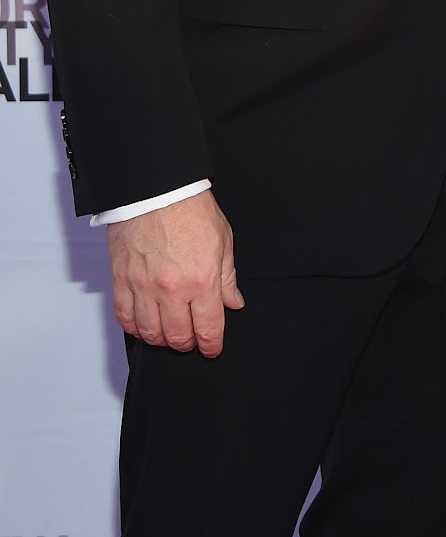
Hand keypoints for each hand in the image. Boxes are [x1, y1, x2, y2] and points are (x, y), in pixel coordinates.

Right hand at [107, 190, 243, 357]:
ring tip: (168, 334)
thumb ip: (227, 277)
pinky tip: (143, 325)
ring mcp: (143, 287)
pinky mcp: (121, 280)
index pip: (208, 328)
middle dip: (188, 344)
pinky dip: (134, 327)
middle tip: (191, 339)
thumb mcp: (223, 240)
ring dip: (161, 339)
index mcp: (201, 280)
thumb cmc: (190, 208)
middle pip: (178, 337)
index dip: (211, 345)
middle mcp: (172, 289)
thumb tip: (233, 302)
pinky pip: (124, 317)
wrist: (157, 188)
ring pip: (150, 334)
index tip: (211, 349)